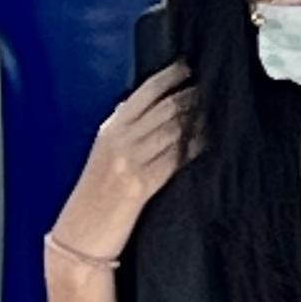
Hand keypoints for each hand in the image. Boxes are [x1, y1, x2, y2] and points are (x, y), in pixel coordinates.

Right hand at [49, 63, 200, 269]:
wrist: (81, 235)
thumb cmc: (94, 197)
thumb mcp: (102, 155)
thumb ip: (122, 130)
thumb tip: (142, 106)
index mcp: (110, 129)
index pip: (145, 92)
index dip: (171, 76)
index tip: (190, 66)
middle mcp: (120, 139)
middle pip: (165, 107)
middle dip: (192, 94)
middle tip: (214, 84)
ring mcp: (131, 161)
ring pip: (175, 129)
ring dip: (199, 117)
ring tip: (219, 108)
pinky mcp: (142, 184)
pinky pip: (177, 158)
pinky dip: (195, 146)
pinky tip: (210, 140)